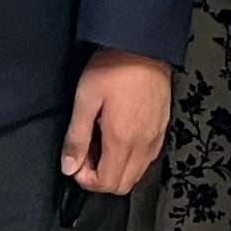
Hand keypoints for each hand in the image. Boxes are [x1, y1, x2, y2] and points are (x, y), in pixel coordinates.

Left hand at [62, 49, 173, 196]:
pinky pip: (147, 158)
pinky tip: (119, 137)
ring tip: (101, 144)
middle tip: (86, 154)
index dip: (86, 180)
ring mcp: (155, 137)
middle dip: (100, 178)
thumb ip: (76, 137)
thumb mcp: (85, 99)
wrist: (145, 45)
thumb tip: (68, 167)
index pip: (106, 183)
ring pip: (137, 174)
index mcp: (122, 140)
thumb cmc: (114, 67)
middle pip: (123, 185)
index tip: (75, 162)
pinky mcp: (162, 128)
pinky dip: (132, 160)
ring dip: (116, 169)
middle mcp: (143, 145)